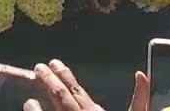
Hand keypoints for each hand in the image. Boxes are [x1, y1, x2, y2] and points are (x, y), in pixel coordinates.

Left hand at [23, 60, 149, 110]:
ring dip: (37, 105)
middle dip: (48, 80)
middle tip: (38, 68)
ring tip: (29, 99)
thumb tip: (140, 75)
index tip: (54, 63)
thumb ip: (139, 99)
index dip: (64, 74)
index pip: (76, 89)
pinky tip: (30, 107)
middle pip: (60, 96)